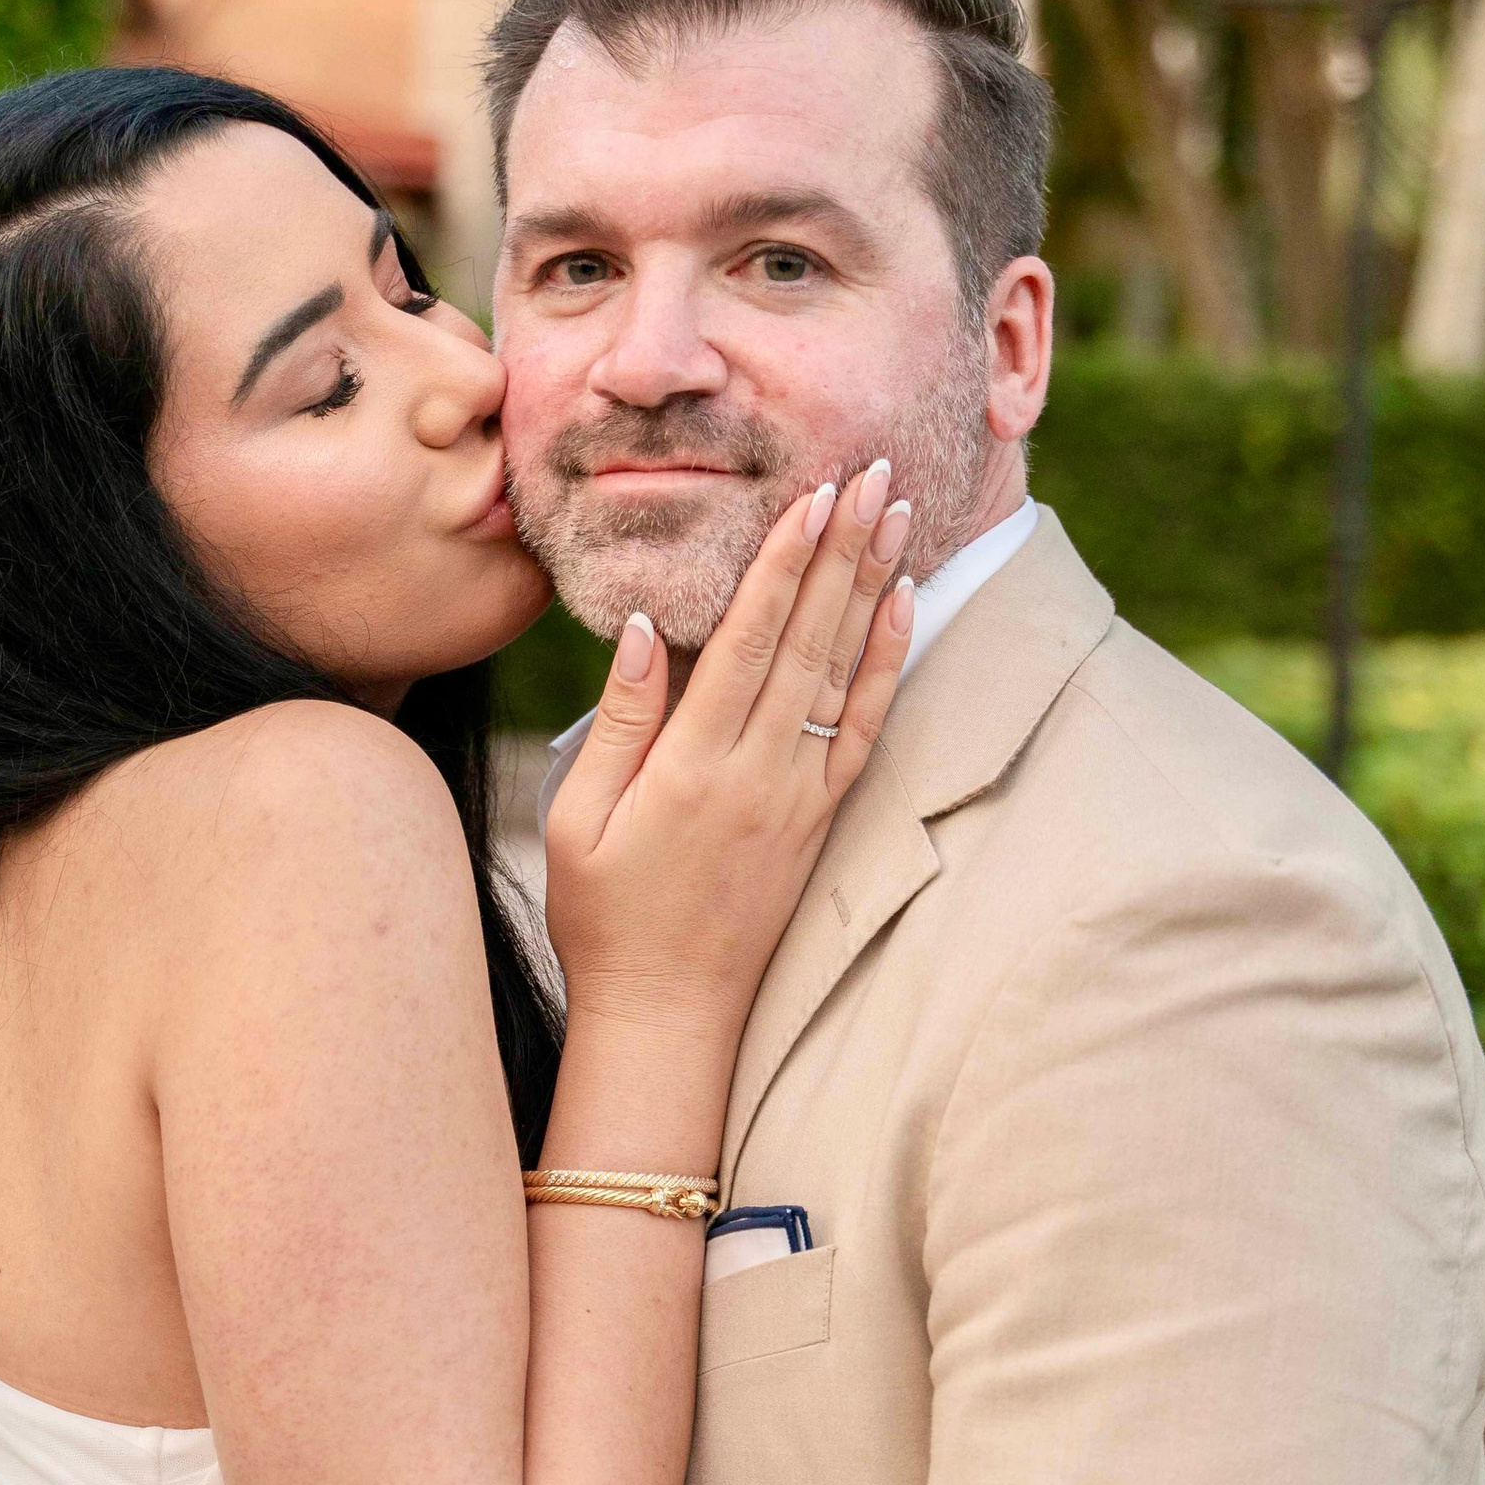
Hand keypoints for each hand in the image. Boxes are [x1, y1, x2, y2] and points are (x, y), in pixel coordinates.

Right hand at [541, 460, 914, 1034]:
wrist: (670, 1014)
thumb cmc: (606, 917)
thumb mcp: (582, 819)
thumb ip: (622, 722)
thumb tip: (644, 627)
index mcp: (694, 766)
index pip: (750, 639)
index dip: (785, 561)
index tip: (813, 495)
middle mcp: (761, 773)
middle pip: (812, 637)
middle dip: (843, 548)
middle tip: (875, 471)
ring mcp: (801, 796)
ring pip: (846, 670)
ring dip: (874, 585)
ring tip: (899, 513)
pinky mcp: (822, 818)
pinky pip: (865, 726)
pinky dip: (888, 662)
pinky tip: (902, 607)